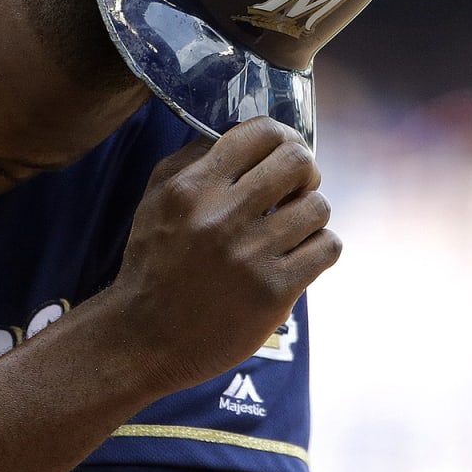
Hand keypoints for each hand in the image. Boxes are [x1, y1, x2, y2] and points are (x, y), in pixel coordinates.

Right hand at [104, 116, 339, 393]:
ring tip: (291, 232)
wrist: (144, 338)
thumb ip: (192, 160)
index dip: (283, 138)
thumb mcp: (154, 202)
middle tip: (295, 192)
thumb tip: (243, 134)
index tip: (282, 156)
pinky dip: (319, 249)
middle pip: (299, 162)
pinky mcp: (274, 291)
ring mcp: (249, 254)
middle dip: (305, 174)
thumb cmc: (153, 266)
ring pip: (319, 206)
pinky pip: (327, 247)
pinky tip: (298, 258)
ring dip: (310, 216)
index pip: (261, 132)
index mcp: (190, 188)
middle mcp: (220, 216)